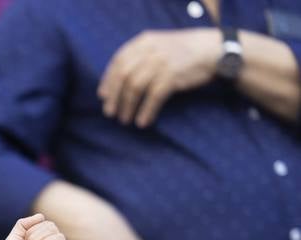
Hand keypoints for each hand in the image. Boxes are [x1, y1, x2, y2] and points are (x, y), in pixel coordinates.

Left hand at [97, 28, 217, 127]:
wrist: (212, 50)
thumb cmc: (181, 52)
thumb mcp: (157, 46)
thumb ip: (137, 58)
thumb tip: (112, 85)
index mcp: (144, 41)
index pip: (118, 61)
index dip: (108, 81)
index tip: (102, 96)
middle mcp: (150, 50)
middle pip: (123, 76)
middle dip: (114, 97)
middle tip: (109, 113)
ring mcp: (161, 63)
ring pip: (135, 88)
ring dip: (127, 107)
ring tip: (125, 120)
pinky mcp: (173, 76)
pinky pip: (153, 97)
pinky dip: (146, 111)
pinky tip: (142, 122)